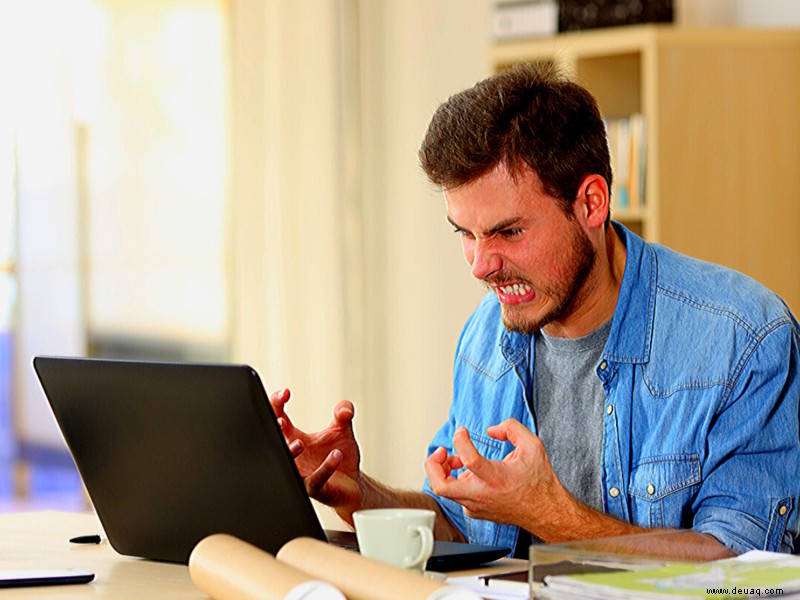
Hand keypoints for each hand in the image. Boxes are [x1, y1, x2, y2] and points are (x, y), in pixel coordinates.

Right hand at [269, 389, 361, 509]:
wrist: (351, 485)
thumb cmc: (340, 456)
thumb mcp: (342, 430)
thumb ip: (343, 415)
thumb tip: (345, 408)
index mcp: (294, 437)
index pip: (277, 418)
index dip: (276, 404)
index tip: (286, 393)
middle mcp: (295, 456)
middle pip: (274, 440)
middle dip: (274, 431)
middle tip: (280, 421)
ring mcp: (302, 474)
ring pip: (288, 465)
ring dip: (291, 453)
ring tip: (301, 443)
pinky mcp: (315, 489)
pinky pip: (315, 480)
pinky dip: (325, 468)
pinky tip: (336, 455)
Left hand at [425, 419, 566, 529]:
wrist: (545, 512)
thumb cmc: (538, 482)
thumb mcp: (533, 446)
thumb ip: (511, 428)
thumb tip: (491, 430)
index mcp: (496, 479)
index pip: (469, 460)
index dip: (460, 440)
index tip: (461, 431)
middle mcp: (482, 495)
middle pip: (441, 486)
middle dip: (433, 466)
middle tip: (441, 452)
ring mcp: (476, 506)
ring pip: (445, 491)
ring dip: (444, 471)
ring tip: (455, 459)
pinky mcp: (474, 511)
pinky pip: (455, 496)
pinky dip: (454, 481)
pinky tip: (466, 473)